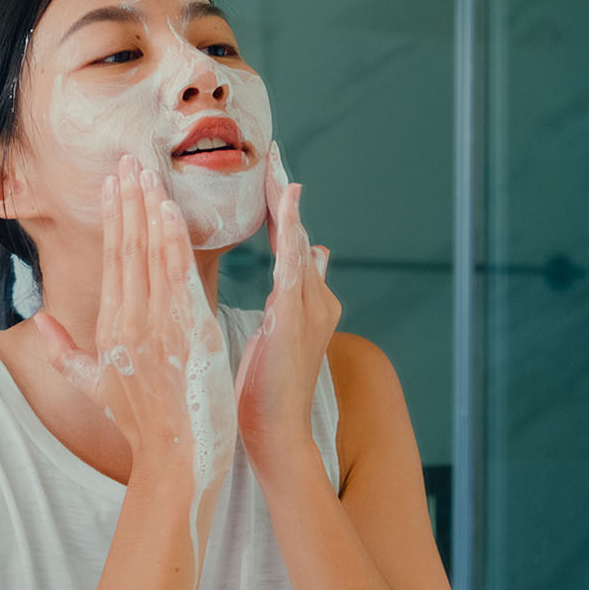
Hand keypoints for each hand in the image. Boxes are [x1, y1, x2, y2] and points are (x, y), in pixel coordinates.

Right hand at [35, 155, 235, 487]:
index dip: (114, 216)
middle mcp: (129, 322)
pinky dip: (174, 241)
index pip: (112, 259)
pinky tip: (170, 209)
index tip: (114, 181)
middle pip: (127, 247)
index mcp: (110, 329)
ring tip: (149, 171)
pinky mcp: (188, 332)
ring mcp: (157, 326)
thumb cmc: (141, 426)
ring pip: (152, 254)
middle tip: (129, 158)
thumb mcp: (93, 387)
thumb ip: (62, 351)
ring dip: (150, 208)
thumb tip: (35, 322)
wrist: (175, 459)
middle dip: (128, 199)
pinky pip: (179, 276)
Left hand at [235, 142, 339, 470]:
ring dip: (288, 205)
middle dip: (285, 195)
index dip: (283, 208)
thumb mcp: (281, 332)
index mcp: (304, 302)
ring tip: (279, 167)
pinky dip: (293, 232)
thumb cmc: (266, 391)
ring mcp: (308, 308)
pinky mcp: (294, 318)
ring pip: (298, 245)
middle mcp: (313, 299)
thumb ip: (300, 292)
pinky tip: (291, 203)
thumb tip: (321, 252)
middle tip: (274, 154)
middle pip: (297, 236)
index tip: (273, 172)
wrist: (274, 435)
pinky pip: (293, 266)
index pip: (291, 244)